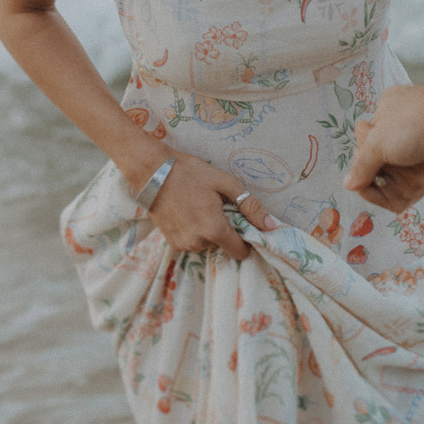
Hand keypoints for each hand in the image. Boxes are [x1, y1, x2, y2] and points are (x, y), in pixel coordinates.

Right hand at [129, 151, 275, 261]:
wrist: (153, 172)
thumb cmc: (191, 173)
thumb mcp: (225, 183)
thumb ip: (250, 206)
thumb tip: (271, 226)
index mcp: (214, 229)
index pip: (240, 252)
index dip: (245, 240)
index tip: (242, 224)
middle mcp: (198, 242)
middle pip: (223, 245)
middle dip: (224, 230)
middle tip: (216, 207)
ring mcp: (183, 244)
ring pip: (207, 244)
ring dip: (208, 231)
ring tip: (200, 207)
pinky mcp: (172, 243)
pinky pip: (192, 242)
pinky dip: (194, 231)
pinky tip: (188, 212)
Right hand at [345, 90, 423, 210]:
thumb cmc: (417, 123)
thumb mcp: (379, 143)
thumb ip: (362, 165)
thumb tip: (348, 184)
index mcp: (388, 109)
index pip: (367, 142)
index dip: (369, 158)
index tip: (379, 160)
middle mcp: (407, 121)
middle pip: (389, 160)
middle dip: (394, 171)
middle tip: (403, 162)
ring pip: (410, 171)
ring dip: (414, 176)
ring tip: (423, 168)